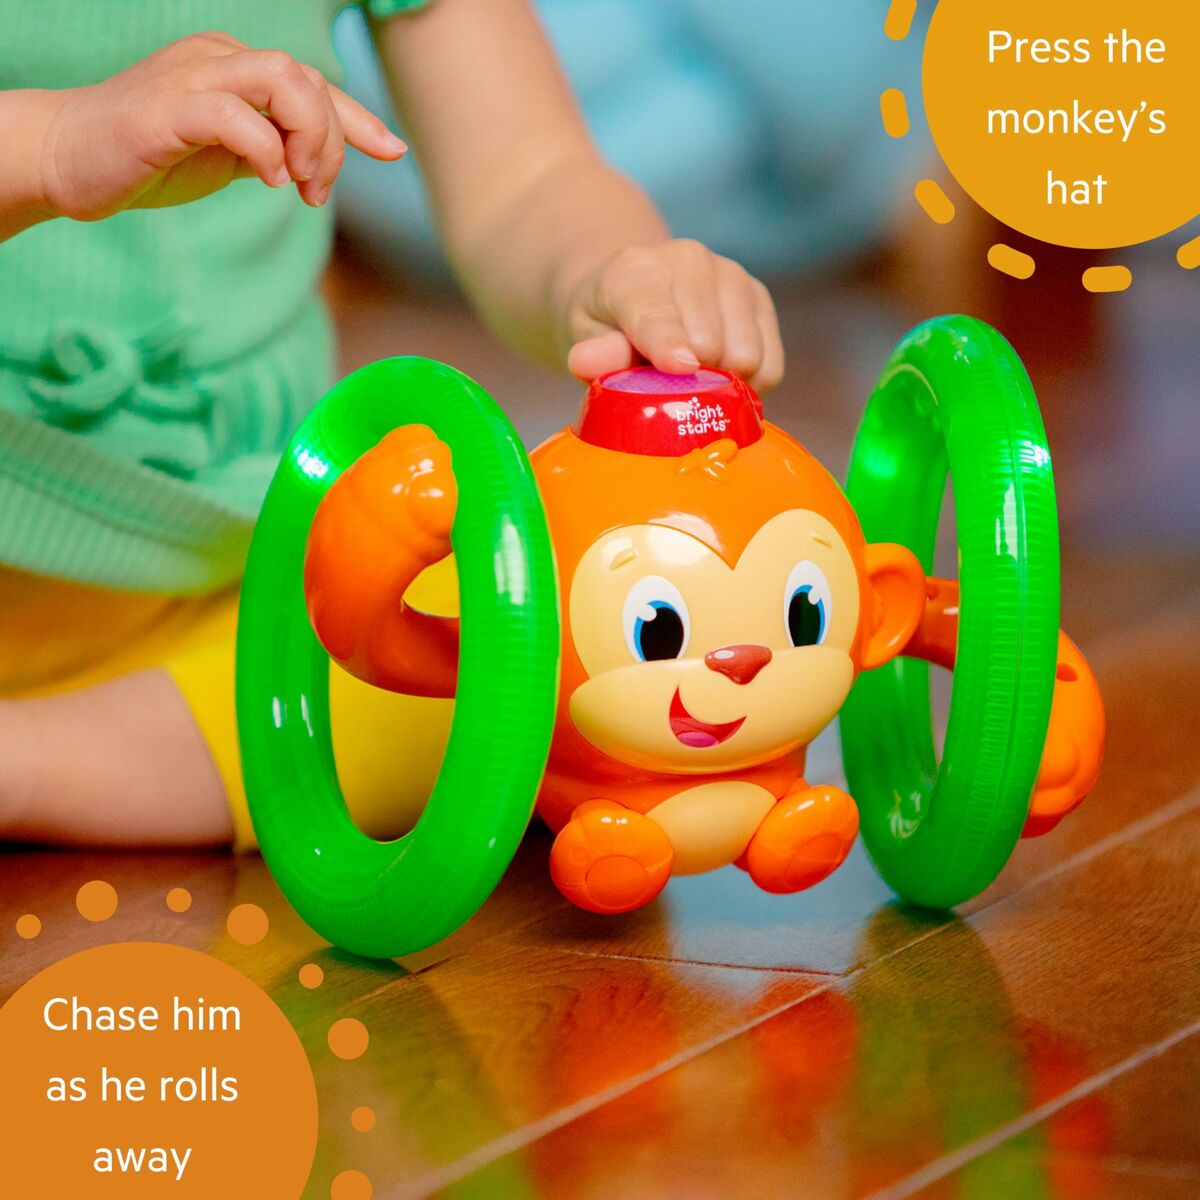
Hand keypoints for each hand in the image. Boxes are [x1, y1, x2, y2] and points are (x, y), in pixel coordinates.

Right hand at [36, 31, 405, 220]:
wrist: (68, 158)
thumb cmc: (150, 158)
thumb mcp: (230, 155)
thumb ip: (274, 149)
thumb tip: (316, 162)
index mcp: (236, 68)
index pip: (312, 84)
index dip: (358, 119)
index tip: (391, 151)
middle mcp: (217, 59)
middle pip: (306, 79)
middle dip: (332, 139)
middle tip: (316, 190)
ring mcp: (191, 77)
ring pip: (280, 79)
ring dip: (308, 136)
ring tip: (298, 183)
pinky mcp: (165, 108)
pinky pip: (233, 114)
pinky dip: (265, 148)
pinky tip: (270, 182)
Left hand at [562, 239, 783, 389]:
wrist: (633, 291)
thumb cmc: (606, 325)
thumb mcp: (585, 338)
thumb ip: (594, 352)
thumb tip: (586, 362)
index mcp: (634, 270)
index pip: (655, 312)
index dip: (668, 342)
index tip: (681, 366)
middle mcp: (689, 260)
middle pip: (709, 344)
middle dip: (690, 381)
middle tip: (668, 386)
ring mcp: (731, 274)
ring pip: (746, 355)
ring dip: (722, 383)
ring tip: (693, 378)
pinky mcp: (760, 297)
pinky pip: (770, 365)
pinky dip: (749, 384)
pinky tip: (721, 375)